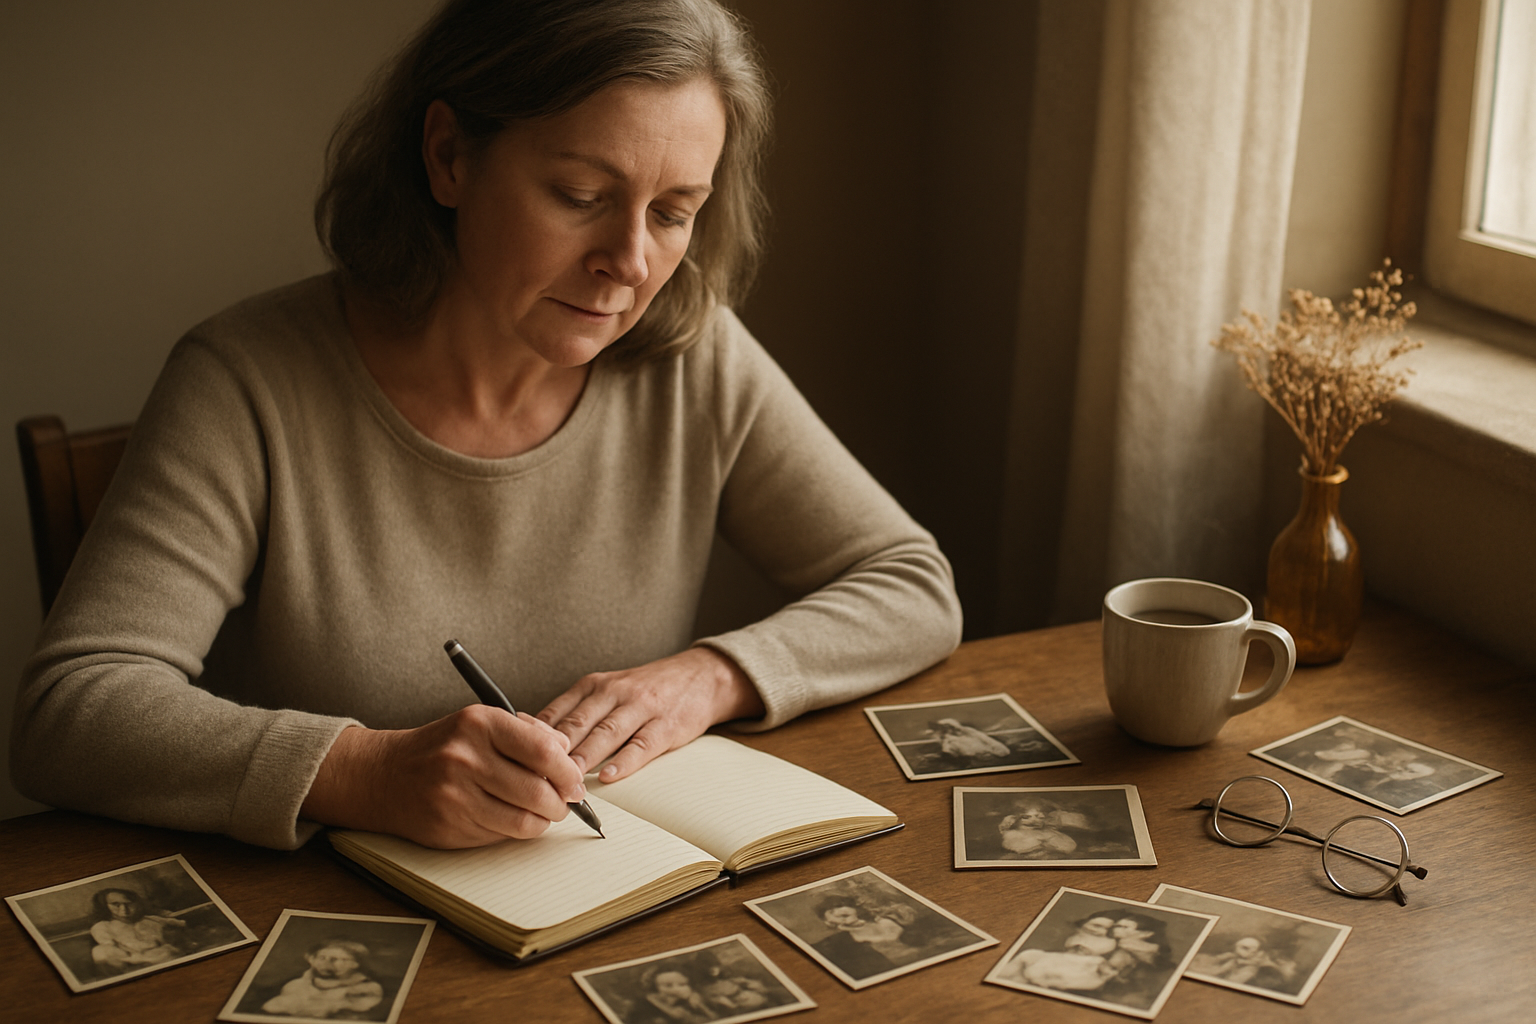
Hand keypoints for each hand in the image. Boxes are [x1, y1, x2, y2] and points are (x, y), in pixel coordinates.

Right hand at [301, 706, 587, 848]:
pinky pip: (500, 836)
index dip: (568, 771)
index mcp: (479, 724)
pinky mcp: (449, 826)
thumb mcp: (481, 722)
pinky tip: (516, 820)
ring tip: (545, 813)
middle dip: (562, 802)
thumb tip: (566, 750)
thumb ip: (527, 731)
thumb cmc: (443, 746)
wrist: (385, 775)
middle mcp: (465, 758)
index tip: (576, 781)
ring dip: (544, 821)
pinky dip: (517, 831)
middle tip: (566, 802)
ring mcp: (455, 795)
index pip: (543, 750)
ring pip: (523, 820)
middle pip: (538, 790)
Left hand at [537, 647, 764, 782]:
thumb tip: (530, 742)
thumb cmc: (646, 690)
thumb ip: (574, 714)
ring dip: (584, 761)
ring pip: (605, 735)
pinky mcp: (666, 725)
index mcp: (592, 686)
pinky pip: (642, 745)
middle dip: (553, 756)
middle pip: (576, 726)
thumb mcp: (606, 691)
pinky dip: (625, 762)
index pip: (555, 715)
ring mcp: (640, 708)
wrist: (699, 676)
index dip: (534, 741)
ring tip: (565, 784)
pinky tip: (610, 778)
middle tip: (533, 781)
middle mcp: (613, 692)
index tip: (515, 763)